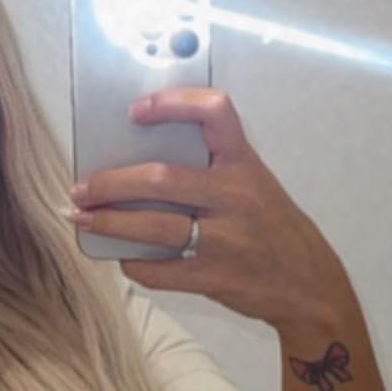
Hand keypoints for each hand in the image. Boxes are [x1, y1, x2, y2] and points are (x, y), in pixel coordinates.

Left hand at [70, 87, 352, 329]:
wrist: (309, 286)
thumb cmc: (272, 228)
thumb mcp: (255, 184)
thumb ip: (212, 168)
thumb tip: (141, 159)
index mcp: (245, 165)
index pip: (215, 113)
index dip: (172, 104)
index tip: (134, 111)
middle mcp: (236, 198)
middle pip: (161, 179)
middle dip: (111, 183)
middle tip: (82, 188)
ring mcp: (226, 241)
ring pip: (154, 227)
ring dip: (109, 223)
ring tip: (83, 219)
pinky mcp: (215, 278)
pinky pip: (161, 271)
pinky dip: (134, 263)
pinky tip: (122, 257)